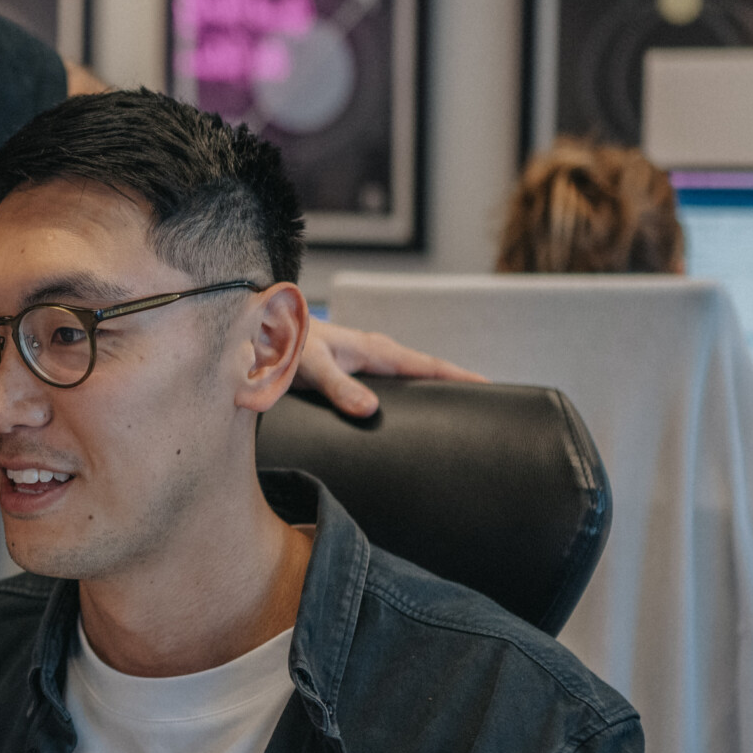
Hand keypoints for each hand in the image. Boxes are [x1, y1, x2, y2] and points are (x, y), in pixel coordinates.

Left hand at [296, 319, 485, 418]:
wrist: (259, 330)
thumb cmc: (285, 342)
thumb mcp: (311, 365)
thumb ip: (337, 386)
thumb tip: (370, 410)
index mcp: (376, 350)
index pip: (429, 365)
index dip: (461, 378)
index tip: (493, 389)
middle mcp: (376, 356)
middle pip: (427, 374)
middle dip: (456, 389)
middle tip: (488, 413)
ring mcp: (366, 366)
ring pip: (409, 382)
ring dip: (431, 396)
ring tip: (456, 422)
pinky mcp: (353, 376)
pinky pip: (389, 388)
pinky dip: (406, 400)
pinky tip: (408, 421)